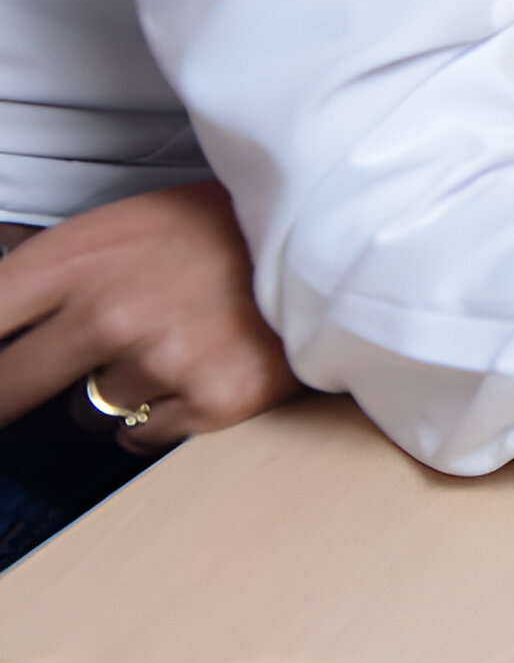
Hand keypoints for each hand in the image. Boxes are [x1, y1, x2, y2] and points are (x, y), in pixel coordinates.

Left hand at [0, 181, 302, 453]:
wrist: (331, 231)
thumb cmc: (220, 228)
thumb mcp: (120, 227)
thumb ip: (49, 278)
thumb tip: (1, 329)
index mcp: (75, 259)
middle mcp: (108, 312)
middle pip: (6, 389)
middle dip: (7, 396)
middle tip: (20, 392)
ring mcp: (159, 360)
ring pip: (84, 412)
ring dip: (112, 393)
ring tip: (163, 349)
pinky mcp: (210, 400)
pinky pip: (141, 436)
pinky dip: (162, 414)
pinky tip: (192, 371)